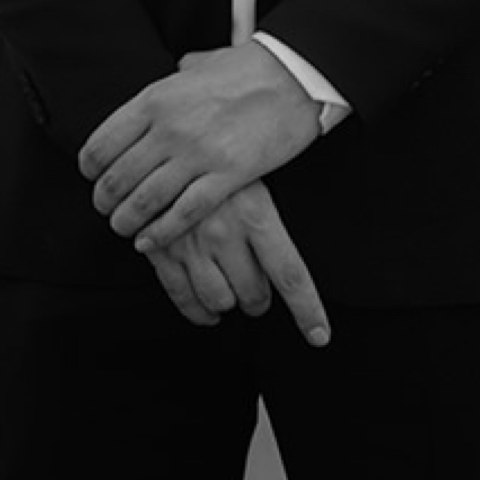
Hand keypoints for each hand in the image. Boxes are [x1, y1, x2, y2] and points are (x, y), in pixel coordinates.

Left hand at [79, 41, 319, 246]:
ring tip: (125, 228)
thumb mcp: (203, 64)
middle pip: (116, 179)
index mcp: (156, 99)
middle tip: (107, 210)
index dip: (91, 170)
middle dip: (104, 202)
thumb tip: (176, 69)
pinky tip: (149, 240)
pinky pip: (182, 214)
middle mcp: (170, 128)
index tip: (95, 179)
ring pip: (143, 202)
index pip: (100, 145)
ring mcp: (198, 154)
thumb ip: (181, 74)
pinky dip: (160, 233)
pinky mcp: (227, 175)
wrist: (297, 74)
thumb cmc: (251, 67)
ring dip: (126, 222)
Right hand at [142, 179, 330, 345]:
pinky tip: (206, 311)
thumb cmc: (224, 162)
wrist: (168, 143)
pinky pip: (182, 297)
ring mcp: (191, 244)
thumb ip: (268, 225)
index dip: (307, 309)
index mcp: (258, 214)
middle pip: (254, 294)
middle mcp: (225, 233)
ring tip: (232, 292)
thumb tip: (284, 273)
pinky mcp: (160, 250)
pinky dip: (197, 311)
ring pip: (219, 302)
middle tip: (258, 292)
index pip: (291, 274)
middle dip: (259, 299)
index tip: (319, 336)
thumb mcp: (256, 180)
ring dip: (228, 303)